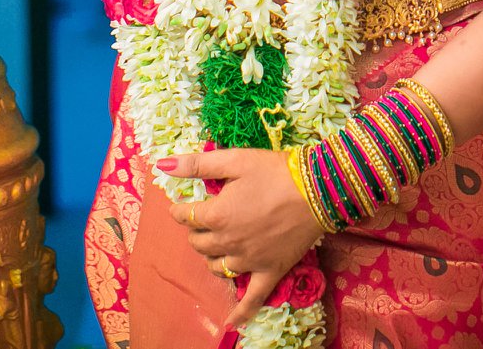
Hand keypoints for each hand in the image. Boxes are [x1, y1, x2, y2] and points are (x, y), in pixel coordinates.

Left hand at [159, 148, 324, 329]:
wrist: (319, 189)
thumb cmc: (276, 171)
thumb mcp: (236, 160)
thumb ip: (198, 164)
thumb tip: (163, 164)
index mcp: (216, 215)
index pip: (186, 217)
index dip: (182, 209)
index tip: (185, 205)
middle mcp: (227, 242)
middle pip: (198, 243)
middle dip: (197, 231)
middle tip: (206, 219)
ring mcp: (248, 261)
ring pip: (216, 267)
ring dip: (211, 256)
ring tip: (218, 245)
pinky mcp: (268, 272)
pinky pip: (251, 298)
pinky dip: (240, 312)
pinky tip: (231, 323)